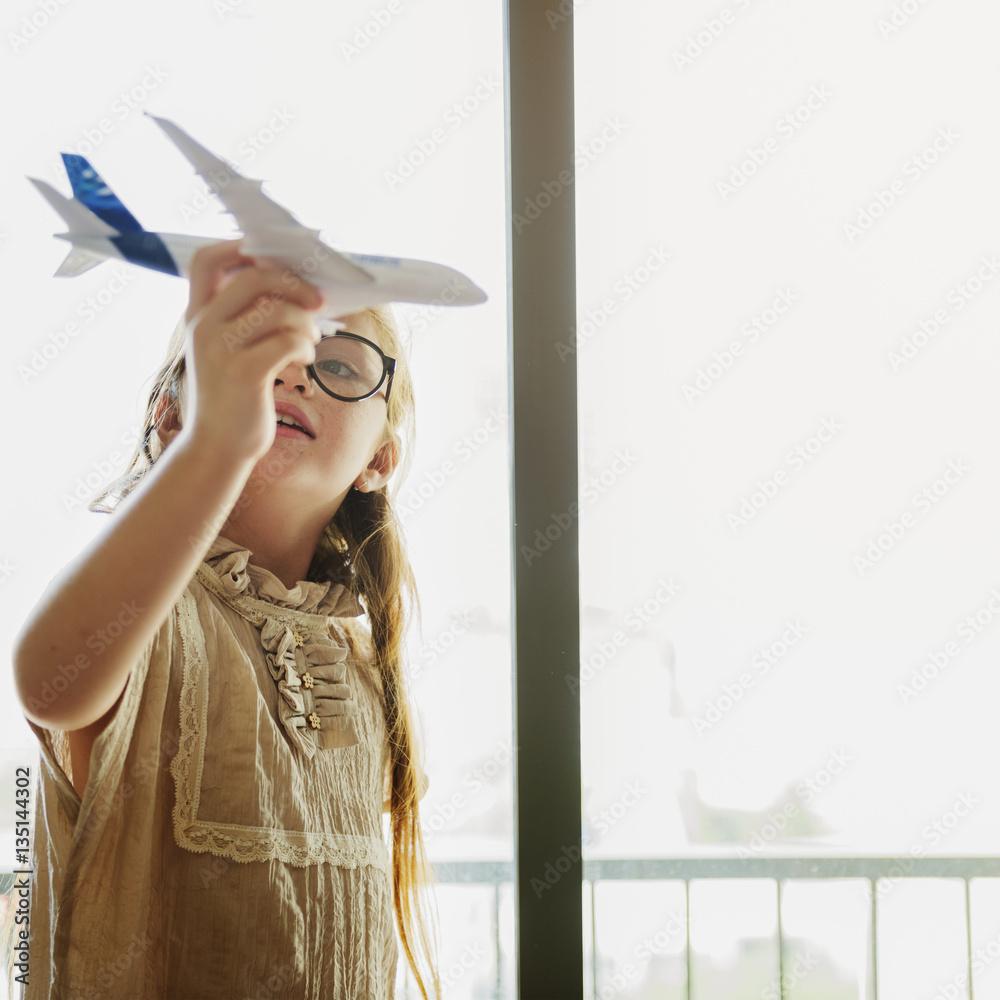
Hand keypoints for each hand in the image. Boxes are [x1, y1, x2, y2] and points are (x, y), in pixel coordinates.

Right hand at [180, 239, 324, 462]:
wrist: (217, 448)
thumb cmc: (232, 397)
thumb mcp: (225, 351)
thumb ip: (240, 318)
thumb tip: (289, 288)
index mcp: (197, 315)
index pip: (206, 259)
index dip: (240, 249)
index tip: (274, 263)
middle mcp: (203, 326)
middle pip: (254, 277)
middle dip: (294, 285)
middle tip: (317, 303)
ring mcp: (221, 349)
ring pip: (277, 309)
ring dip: (306, 321)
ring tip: (310, 341)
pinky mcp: (244, 372)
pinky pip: (287, 340)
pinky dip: (305, 346)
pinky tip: (304, 359)